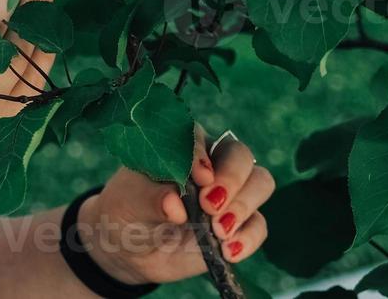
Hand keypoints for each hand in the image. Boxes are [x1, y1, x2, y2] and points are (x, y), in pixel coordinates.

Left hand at [76, 124, 274, 285]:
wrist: (129, 248)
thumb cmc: (127, 211)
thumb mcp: (129, 203)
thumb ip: (151, 200)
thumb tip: (176, 207)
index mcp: (180, 145)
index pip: (199, 137)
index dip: (202, 155)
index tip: (198, 178)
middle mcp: (211, 163)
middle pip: (240, 155)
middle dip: (232, 179)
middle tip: (210, 205)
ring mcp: (229, 194)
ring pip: (260, 183)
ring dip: (244, 206)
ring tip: (219, 231)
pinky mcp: (238, 225)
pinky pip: (259, 225)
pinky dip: (248, 238)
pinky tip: (228, 251)